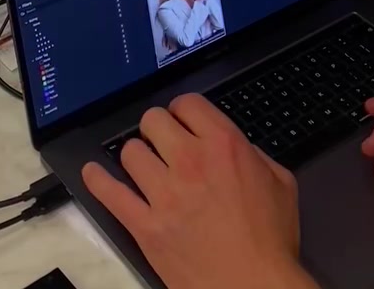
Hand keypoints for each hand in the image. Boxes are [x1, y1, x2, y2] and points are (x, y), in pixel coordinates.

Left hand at [82, 96, 309, 288]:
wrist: (253, 288)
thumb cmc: (271, 240)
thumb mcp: (280, 182)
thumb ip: (254, 155)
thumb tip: (235, 147)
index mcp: (225, 145)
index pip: (188, 104)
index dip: (184, 110)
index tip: (183, 120)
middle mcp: (191, 161)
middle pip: (153, 121)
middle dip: (157, 128)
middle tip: (163, 143)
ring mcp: (164, 195)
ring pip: (131, 152)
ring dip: (137, 155)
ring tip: (144, 165)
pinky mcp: (145, 227)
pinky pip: (111, 195)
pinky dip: (97, 180)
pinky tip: (93, 172)